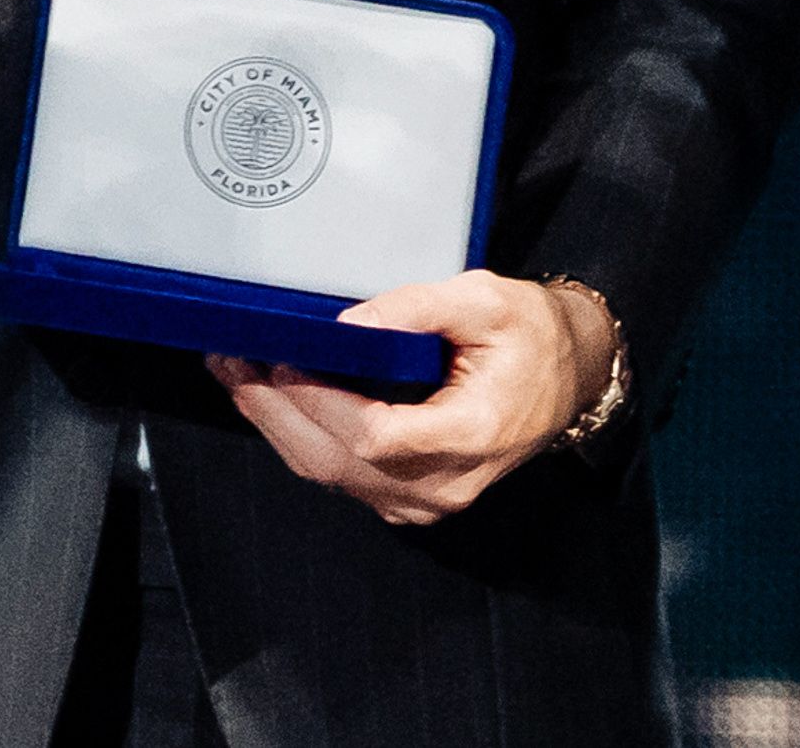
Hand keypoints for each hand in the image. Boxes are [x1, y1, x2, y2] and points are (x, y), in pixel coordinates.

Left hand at [210, 271, 617, 527]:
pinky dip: (300, 437)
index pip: (376, 436)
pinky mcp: (408, 497)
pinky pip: (341, 475)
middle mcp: (444, 483)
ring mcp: (424, 499)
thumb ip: (418, 308)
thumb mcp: (485, 299)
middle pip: (338, 462)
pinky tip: (271, 399)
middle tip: (230, 359)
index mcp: (471, 434)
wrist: (569, 378)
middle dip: (274, 410)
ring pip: (330, 474)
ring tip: (234, 372)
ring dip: (275, 424)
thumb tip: (348, 324)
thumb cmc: (532, 337)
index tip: (282, 357)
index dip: (320, 400)